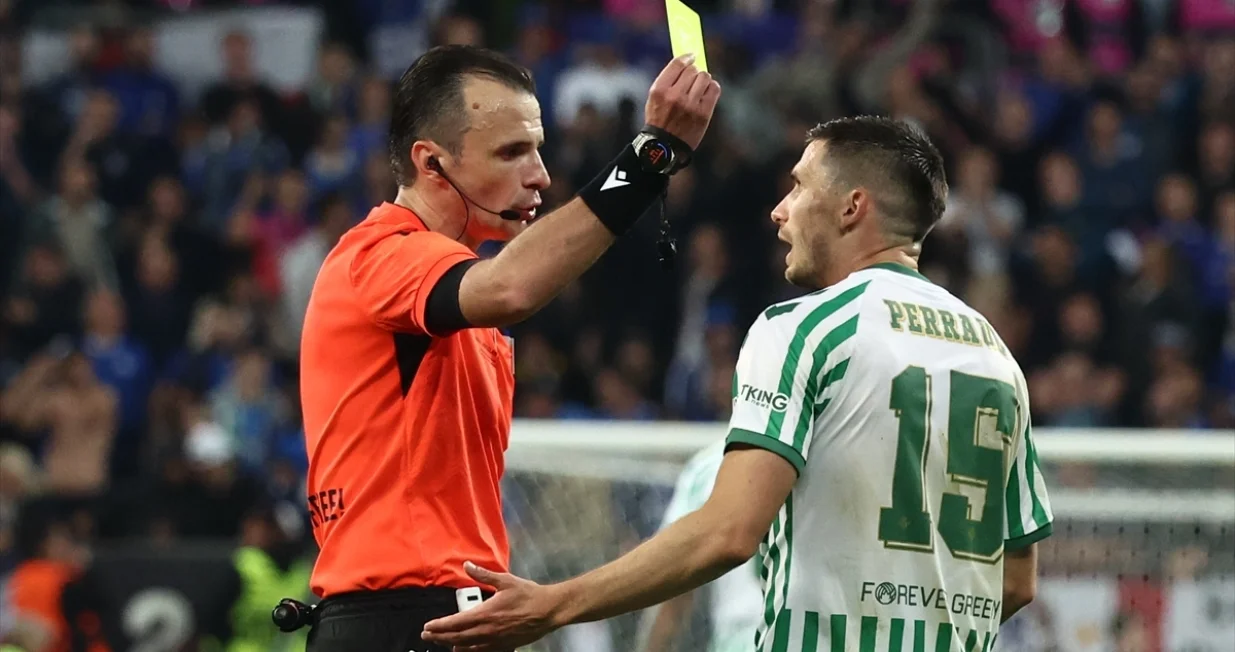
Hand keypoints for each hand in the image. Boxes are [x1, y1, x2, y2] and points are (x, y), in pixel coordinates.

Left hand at [421, 562, 563, 651]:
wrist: (548, 611)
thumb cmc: (528, 595)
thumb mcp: (505, 581)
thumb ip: (483, 574)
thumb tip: (467, 565)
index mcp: (485, 613)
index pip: (455, 622)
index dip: (439, 626)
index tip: (427, 627)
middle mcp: (487, 630)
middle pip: (457, 637)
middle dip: (439, 637)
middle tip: (427, 636)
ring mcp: (495, 641)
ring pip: (467, 646)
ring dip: (452, 644)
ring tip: (442, 642)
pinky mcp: (504, 646)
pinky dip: (469, 651)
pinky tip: (464, 649)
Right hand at [644, 53, 721, 150]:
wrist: (665, 145)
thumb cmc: (660, 119)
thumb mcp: (654, 97)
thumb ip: (668, 79)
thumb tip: (687, 60)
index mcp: (660, 90)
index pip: (678, 64)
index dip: (687, 57)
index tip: (691, 56)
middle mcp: (675, 96)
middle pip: (692, 70)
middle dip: (693, 72)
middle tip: (691, 79)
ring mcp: (690, 105)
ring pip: (705, 77)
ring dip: (703, 79)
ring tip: (698, 88)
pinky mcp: (703, 114)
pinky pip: (714, 89)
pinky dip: (712, 87)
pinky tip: (706, 93)